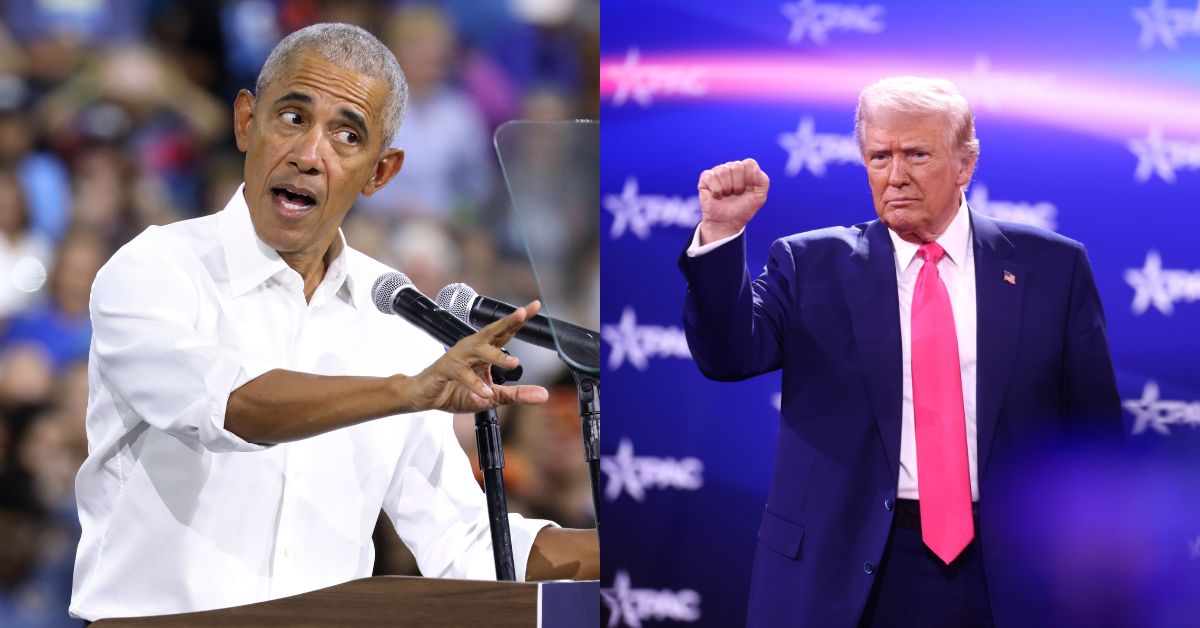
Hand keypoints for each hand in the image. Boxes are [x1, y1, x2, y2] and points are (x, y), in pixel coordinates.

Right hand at [401, 301, 548, 412]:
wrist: (424, 397)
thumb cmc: (456, 390)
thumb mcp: (493, 397)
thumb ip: (517, 394)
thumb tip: (544, 395)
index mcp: (484, 351)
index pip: (505, 332)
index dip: (519, 320)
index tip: (535, 305)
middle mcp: (472, 349)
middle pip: (492, 331)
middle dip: (508, 321)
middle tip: (523, 313)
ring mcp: (458, 357)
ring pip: (478, 350)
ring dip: (496, 356)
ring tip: (513, 363)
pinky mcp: (446, 369)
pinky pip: (462, 374)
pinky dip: (475, 384)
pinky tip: (485, 392)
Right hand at [697, 158, 769, 243]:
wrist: (727, 223)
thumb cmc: (743, 209)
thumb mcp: (759, 197)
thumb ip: (763, 181)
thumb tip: (755, 167)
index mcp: (745, 170)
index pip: (748, 163)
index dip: (749, 178)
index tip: (747, 190)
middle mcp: (731, 168)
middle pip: (736, 166)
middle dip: (738, 185)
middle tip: (736, 194)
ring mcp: (718, 172)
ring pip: (723, 171)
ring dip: (726, 188)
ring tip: (726, 195)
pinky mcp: (706, 178)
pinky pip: (711, 176)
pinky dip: (716, 190)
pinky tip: (717, 196)